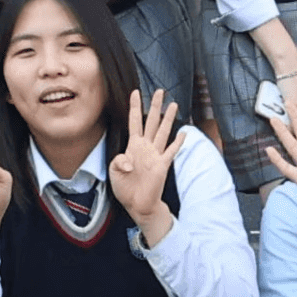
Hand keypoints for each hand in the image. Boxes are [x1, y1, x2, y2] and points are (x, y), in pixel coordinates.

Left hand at [108, 88, 185, 243]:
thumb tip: (128, 160)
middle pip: (152, 121)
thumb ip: (117, 162)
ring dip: (168, 118)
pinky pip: (171, 151)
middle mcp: (146, 147)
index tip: (135, 92)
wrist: (137, 205)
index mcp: (133, 146)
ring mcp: (155, 155)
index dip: (134, 106)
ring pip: (163, 132)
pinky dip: (177, 142)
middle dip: (155, 106)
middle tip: (160, 91)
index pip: (134, 121)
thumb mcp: (113, 172)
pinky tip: (183, 132)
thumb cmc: (125, 188)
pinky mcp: (162, 165)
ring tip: (173, 104)